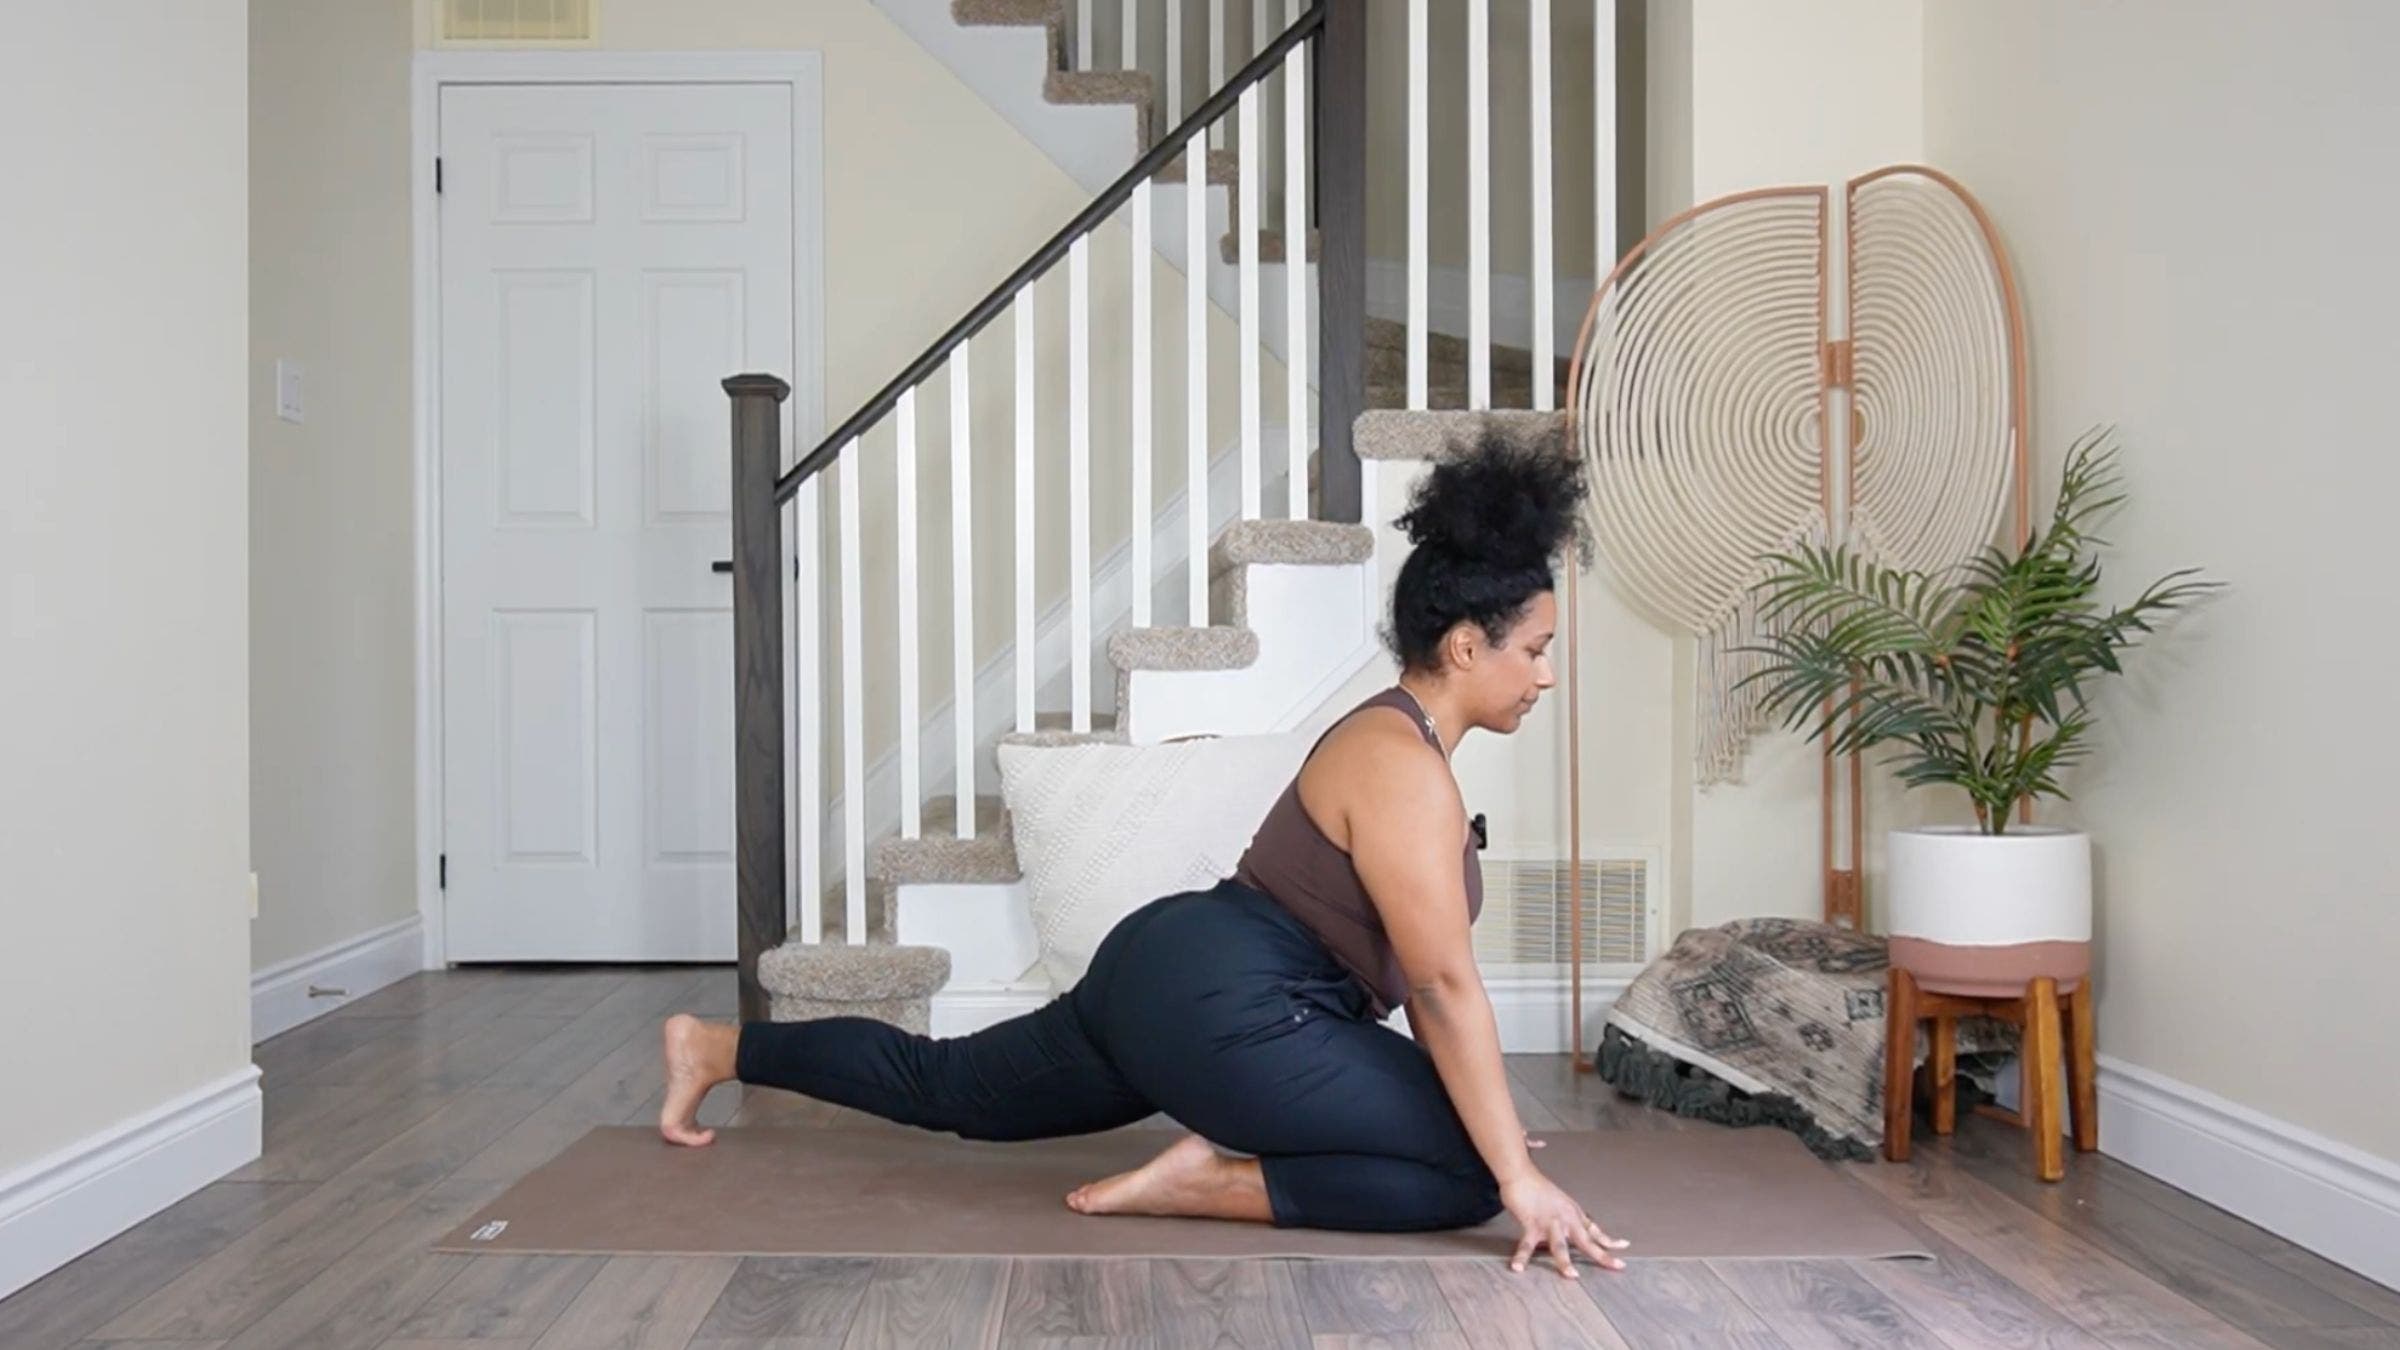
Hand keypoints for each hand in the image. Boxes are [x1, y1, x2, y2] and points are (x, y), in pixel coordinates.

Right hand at [1500, 1169, 1628, 1277]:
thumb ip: (1567, 1219)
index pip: (1594, 1230)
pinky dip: (1521, 1257)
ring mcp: (1549, 1223)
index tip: (1625, 1246)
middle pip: (1586, 1240)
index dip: (1609, 1240)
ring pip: (1560, 1245)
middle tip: (1617, 1266)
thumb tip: (1570, 1234)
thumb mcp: (1560, 1203)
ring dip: (1565, 1262)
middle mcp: (1565, 1219)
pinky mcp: (1531, 1224)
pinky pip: (1526, 1245)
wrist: (1521, 1174)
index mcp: (1573, 1214)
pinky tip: (1517, 1267)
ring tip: (1572, 1275)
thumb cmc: (1538, 1188)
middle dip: (1601, 1255)